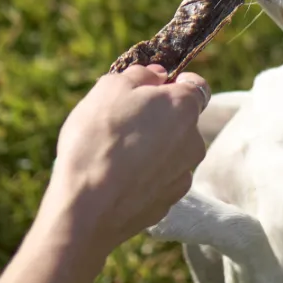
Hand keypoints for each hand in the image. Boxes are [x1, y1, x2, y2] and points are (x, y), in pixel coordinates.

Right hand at [36, 65, 209, 257]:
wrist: (85, 207)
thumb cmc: (97, 139)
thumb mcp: (109, 89)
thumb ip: (140, 75)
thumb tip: (158, 76)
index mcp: (184, 107)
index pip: (197, 86)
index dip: (177, 83)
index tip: (156, 87)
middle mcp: (194, 140)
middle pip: (182, 121)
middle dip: (159, 118)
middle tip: (123, 123)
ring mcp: (184, 173)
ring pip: (172, 152)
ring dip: (153, 149)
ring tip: (116, 155)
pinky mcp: (170, 201)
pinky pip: (160, 179)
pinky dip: (146, 176)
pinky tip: (119, 180)